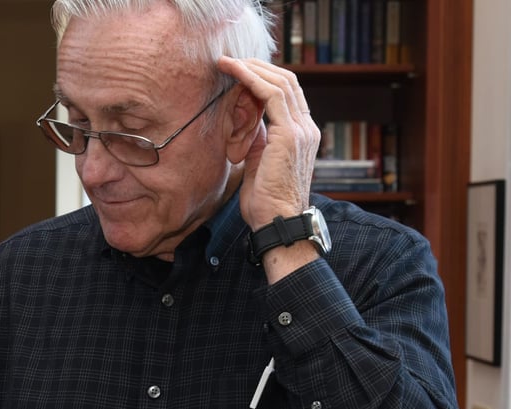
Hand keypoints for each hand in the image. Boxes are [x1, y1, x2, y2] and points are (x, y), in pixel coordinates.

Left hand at [216, 56, 320, 229]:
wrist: (277, 222)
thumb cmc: (265, 201)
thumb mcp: (260, 163)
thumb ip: (258, 140)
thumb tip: (248, 123)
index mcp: (302, 135)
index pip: (288, 95)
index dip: (265, 79)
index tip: (240, 73)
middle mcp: (306, 128)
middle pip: (287, 82)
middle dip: (258, 67)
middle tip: (231, 61)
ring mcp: (301, 130)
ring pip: (280, 83)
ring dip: (252, 68)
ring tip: (228, 62)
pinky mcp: (290, 135)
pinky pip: (272, 95)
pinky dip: (253, 80)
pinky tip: (236, 73)